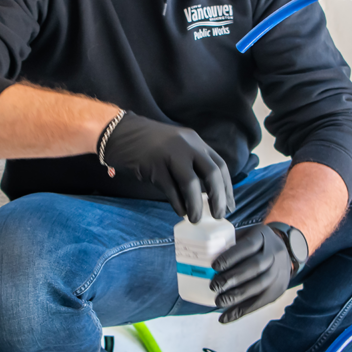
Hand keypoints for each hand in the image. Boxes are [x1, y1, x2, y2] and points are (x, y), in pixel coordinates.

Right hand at [102, 112, 234, 221]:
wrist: (122, 133)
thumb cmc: (152, 145)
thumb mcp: (178, 147)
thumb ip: (193, 164)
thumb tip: (208, 194)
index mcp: (196, 142)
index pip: (219, 165)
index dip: (227, 188)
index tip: (229, 205)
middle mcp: (187, 146)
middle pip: (211, 173)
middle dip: (218, 197)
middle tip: (219, 215)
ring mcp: (170, 154)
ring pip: (191, 183)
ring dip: (196, 204)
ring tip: (196, 218)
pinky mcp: (154, 166)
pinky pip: (170, 189)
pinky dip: (178, 203)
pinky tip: (181, 211)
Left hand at [210, 225, 291, 322]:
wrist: (287, 251)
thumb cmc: (258, 243)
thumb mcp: (249, 234)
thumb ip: (231, 242)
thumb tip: (204, 254)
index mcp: (263, 237)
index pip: (248, 246)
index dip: (231, 256)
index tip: (214, 266)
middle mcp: (274, 254)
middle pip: (255, 267)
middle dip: (233, 278)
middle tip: (214, 286)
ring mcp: (278, 273)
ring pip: (258, 286)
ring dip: (236, 297)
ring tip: (218, 301)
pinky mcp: (278, 290)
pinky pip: (259, 303)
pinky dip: (240, 312)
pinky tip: (224, 317)